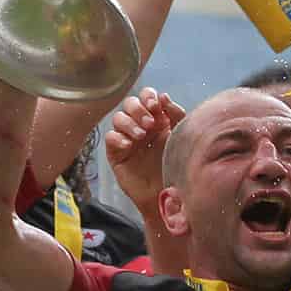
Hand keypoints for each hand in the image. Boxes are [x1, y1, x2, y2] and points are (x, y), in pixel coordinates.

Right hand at [105, 87, 183, 214]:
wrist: (166, 193)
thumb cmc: (175, 165)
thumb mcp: (180, 136)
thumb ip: (176, 115)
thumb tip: (164, 97)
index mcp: (157, 119)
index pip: (146, 97)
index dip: (148, 97)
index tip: (155, 105)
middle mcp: (140, 126)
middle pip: (130, 104)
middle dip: (138, 110)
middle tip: (150, 123)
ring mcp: (127, 138)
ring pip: (118, 118)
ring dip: (129, 123)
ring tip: (141, 136)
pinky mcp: (116, 153)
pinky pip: (110, 138)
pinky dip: (118, 137)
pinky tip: (129, 145)